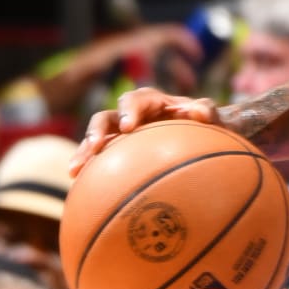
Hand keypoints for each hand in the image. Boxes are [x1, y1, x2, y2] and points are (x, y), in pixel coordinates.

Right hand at [73, 84, 223, 176]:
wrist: (202, 137)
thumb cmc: (208, 124)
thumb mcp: (213, 117)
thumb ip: (208, 111)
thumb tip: (200, 112)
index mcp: (151, 102)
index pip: (136, 101)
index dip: (129, 111)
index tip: (127, 127)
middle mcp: (131, 116)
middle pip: (106, 118)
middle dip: (97, 130)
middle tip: (95, 145)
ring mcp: (122, 135)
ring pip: (96, 140)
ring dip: (85, 152)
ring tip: (75, 170)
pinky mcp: (118, 153)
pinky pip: (101, 161)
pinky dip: (91, 172)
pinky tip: (80, 188)